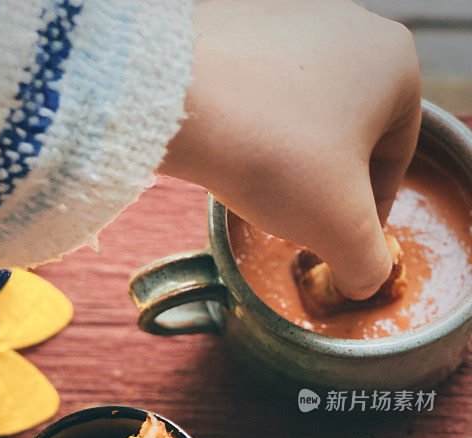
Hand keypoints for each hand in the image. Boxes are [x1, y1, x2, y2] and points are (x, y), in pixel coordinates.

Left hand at [160, 0, 420, 298]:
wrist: (174, 101)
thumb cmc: (272, 153)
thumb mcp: (339, 228)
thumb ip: (368, 262)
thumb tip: (365, 279)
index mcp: (393, 62)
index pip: (396, 156)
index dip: (372, 210)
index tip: (345, 239)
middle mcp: (351, 26)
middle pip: (350, 132)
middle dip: (329, 184)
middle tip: (303, 222)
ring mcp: (291, 19)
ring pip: (306, 112)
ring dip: (292, 159)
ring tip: (263, 189)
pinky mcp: (240, 26)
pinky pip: (262, 90)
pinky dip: (256, 129)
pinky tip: (234, 156)